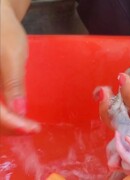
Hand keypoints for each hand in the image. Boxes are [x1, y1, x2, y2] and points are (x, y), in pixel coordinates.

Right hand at [0, 0, 39, 134]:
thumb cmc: (2, 31)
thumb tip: (19, 111)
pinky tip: (16, 118)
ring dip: (6, 125)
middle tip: (31, 129)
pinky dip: (3, 117)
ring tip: (26, 127)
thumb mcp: (11, 56)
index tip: (32, 129)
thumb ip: (13, 84)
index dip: (11, 124)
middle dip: (8, 127)